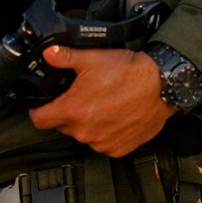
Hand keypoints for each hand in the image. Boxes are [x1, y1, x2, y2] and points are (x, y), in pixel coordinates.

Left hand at [27, 46, 173, 157]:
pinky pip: (102, 144)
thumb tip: (48, 53)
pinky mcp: (119, 149)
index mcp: (72, 110)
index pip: (39, 120)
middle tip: (81, 98)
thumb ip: (64, 57)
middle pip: (62, 126)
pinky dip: (105, 134)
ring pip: (83, 136)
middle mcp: (84, 132)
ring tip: (101, 106)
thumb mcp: (91, 58)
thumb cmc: (129, 72)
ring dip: (87, 124)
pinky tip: (114, 117)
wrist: (163, 86)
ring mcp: (102, 143)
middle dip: (67, 113)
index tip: (42, 105)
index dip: (38, 110)